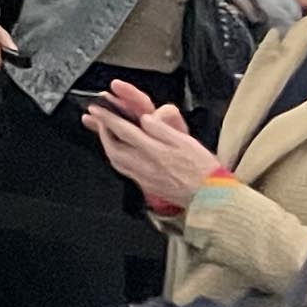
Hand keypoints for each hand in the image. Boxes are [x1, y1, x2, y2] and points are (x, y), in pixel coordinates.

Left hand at [84, 78, 213, 205]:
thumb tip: (144, 119)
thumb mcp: (186, 142)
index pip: (124, 131)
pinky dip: (114, 157)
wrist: (208, 197)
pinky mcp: (145, 185)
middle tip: (98, 120)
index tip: (97, 109)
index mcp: (154, 151)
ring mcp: (142, 177)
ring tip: (104, 134)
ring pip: (114, 159)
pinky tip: (117, 153)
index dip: (108, 118)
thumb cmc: (202, 168)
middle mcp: (144, 165)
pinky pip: (122, 169)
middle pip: (113, 147)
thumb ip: (162, 129)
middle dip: (102, 131)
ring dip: (106, 144)